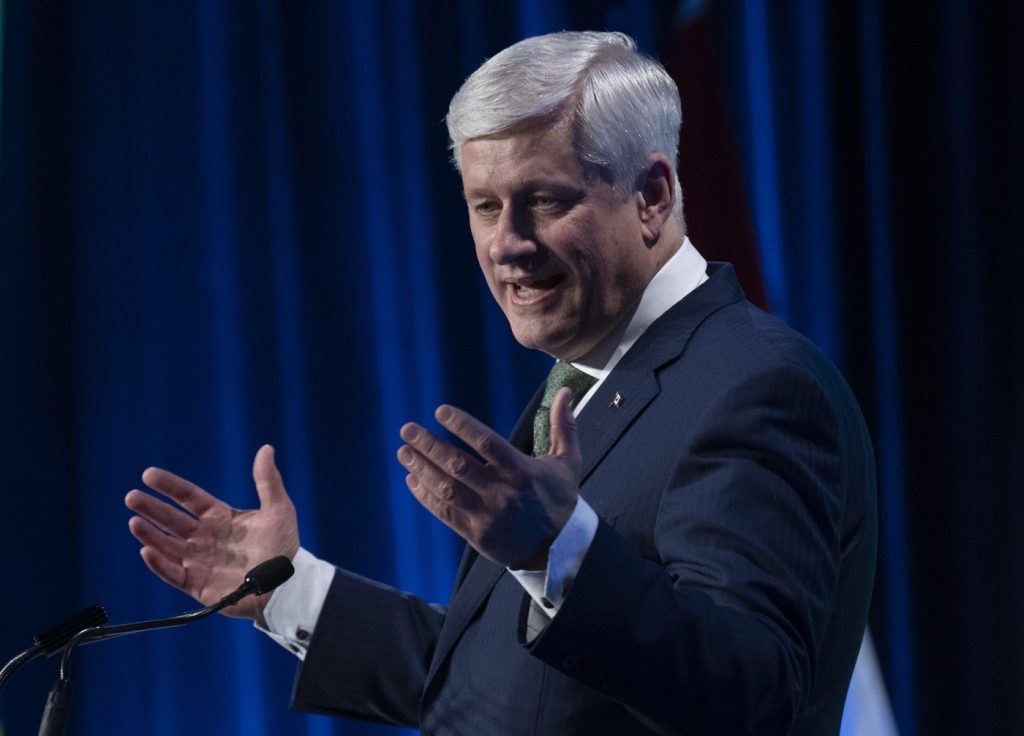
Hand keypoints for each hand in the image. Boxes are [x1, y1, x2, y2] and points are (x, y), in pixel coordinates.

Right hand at [124, 445, 299, 624]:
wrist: (287, 584)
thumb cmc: (284, 546)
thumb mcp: (279, 509)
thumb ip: (267, 480)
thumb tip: (266, 448)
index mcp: (220, 517)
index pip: (188, 497)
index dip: (169, 486)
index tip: (148, 474)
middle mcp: (205, 537)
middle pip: (172, 519)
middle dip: (151, 508)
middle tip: (131, 497)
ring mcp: (199, 561)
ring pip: (167, 545)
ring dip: (150, 534)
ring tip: (134, 522)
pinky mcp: (197, 584)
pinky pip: (173, 573)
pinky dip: (159, 564)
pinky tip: (147, 550)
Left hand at [397, 387, 580, 569]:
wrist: (559, 551)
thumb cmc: (560, 500)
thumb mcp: (568, 462)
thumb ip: (564, 426)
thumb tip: (565, 391)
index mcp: (522, 471)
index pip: (487, 443)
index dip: (462, 426)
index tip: (440, 411)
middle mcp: (502, 493)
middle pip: (458, 465)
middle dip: (429, 445)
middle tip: (407, 429)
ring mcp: (486, 515)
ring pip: (447, 490)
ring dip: (422, 469)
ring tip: (403, 452)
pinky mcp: (476, 535)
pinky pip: (445, 513)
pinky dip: (426, 496)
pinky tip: (412, 480)